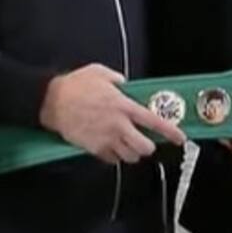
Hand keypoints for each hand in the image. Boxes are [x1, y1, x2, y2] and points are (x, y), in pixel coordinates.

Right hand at [40, 64, 185, 163]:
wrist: (51, 101)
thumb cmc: (75, 85)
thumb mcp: (100, 72)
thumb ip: (117, 79)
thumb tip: (124, 84)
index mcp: (123, 106)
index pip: (154, 122)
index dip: (170, 132)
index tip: (180, 138)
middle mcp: (118, 125)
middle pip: (145, 148)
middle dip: (148, 146)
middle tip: (145, 141)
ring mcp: (106, 139)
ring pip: (130, 157)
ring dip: (132, 152)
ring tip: (128, 144)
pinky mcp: (94, 148)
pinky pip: (112, 160)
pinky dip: (115, 156)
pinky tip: (111, 146)